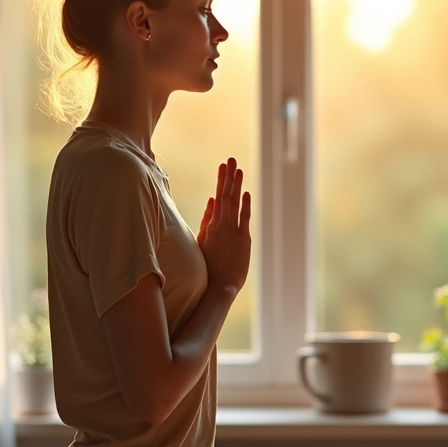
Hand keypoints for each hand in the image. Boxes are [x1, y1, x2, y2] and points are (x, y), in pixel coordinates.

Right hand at [196, 157, 251, 291]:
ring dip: (235, 186)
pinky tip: (245, 193)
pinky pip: (243, 220)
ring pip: (233, 205)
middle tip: (230, 159)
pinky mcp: (242, 241)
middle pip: (225, 197)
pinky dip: (244, 206)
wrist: (218, 287)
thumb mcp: (202, 241)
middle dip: (228, 177)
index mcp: (211, 225)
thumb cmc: (209, 266)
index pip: (217, 198)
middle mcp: (221, 226)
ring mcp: (231, 233)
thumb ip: (207, 219)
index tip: (224, 166)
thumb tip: (212, 200)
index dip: (221, 181)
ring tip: (237, 169)